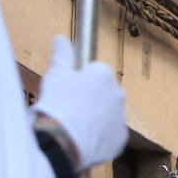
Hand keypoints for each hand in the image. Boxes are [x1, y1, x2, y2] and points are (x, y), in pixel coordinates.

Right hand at [31, 36, 126, 170]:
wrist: (63, 139)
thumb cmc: (58, 103)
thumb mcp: (56, 74)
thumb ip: (62, 55)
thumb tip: (60, 38)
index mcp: (104, 75)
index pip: (96, 71)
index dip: (81, 79)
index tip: (69, 88)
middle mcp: (118, 94)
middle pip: (104, 92)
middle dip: (92, 97)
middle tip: (71, 106)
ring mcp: (121, 117)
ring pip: (108, 113)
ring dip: (97, 116)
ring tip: (76, 124)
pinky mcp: (120, 138)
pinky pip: (111, 133)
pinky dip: (101, 135)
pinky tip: (85, 138)